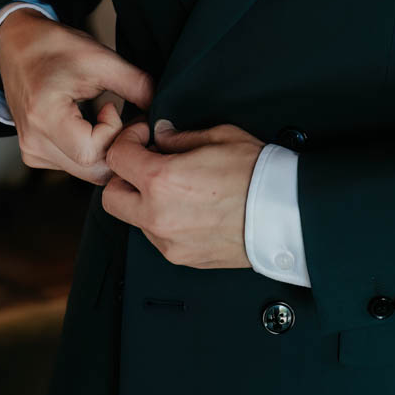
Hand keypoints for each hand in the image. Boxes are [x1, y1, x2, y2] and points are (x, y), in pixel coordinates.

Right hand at [0, 10, 152, 185]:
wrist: (17, 45)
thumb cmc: (53, 47)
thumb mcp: (99, 58)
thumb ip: (135, 84)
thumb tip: (160, 108)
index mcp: (43, 117)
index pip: (90, 151)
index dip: (114, 133)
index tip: (115, 106)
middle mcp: (33, 143)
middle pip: (91, 169)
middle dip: (118, 147)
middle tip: (128, 119)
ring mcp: (32, 151)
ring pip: (85, 171)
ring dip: (107, 150)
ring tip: (112, 118)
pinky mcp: (35, 153)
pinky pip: (74, 165)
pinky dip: (92, 151)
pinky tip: (96, 127)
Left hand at [101, 121, 260, 269]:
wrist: (284, 213)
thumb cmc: (257, 173)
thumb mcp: (219, 136)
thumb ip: (181, 136)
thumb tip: (161, 136)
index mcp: (162, 180)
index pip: (116, 157)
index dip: (128, 139)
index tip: (144, 137)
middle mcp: (157, 215)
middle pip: (110, 196)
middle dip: (123, 177)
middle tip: (147, 164)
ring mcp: (167, 242)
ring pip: (133, 219)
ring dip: (143, 201)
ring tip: (176, 188)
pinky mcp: (181, 258)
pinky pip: (156, 237)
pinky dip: (163, 221)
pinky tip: (190, 208)